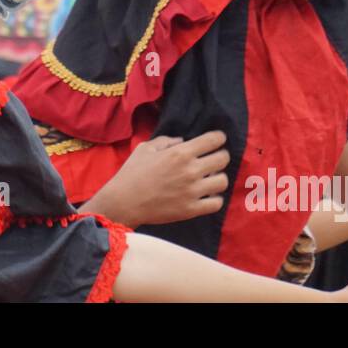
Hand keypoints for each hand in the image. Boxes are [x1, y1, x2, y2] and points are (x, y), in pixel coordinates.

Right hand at [84, 131, 229, 227]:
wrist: (124, 202)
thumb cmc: (132, 173)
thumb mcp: (145, 149)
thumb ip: (166, 141)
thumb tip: (183, 141)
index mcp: (180, 153)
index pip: (214, 140)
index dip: (219, 138)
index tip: (217, 140)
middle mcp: (190, 170)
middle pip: (223, 159)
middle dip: (220, 156)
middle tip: (213, 159)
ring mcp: (192, 191)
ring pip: (223, 181)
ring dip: (218, 178)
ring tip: (209, 179)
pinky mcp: (191, 210)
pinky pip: (216, 203)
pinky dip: (214, 199)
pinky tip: (206, 196)